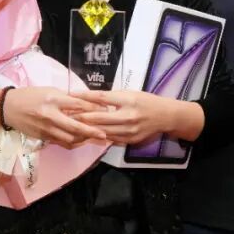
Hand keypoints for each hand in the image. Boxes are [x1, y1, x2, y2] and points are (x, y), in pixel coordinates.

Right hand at [1, 86, 106, 148]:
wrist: (8, 108)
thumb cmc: (30, 95)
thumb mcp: (50, 90)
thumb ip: (67, 98)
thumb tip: (86, 102)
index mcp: (53, 99)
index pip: (79, 105)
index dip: (94, 108)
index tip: (106, 110)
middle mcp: (50, 115)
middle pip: (76, 126)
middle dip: (92, 131)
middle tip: (105, 134)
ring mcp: (46, 128)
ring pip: (69, 138)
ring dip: (83, 139)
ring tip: (94, 138)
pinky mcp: (42, 137)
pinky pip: (61, 142)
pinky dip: (72, 142)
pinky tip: (80, 140)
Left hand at [72, 89, 191, 144]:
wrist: (165, 116)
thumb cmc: (147, 101)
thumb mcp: (131, 93)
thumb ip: (113, 97)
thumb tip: (92, 98)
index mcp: (128, 100)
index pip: (102, 98)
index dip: (86, 96)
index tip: (72, 95)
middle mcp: (128, 116)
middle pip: (100, 117)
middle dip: (82, 116)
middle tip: (67, 114)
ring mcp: (129, 130)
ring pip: (103, 131)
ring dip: (88, 128)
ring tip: (75, 125)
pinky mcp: (130, 140)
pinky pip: (111, 138)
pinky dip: (100, 136)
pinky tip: (90, 134)